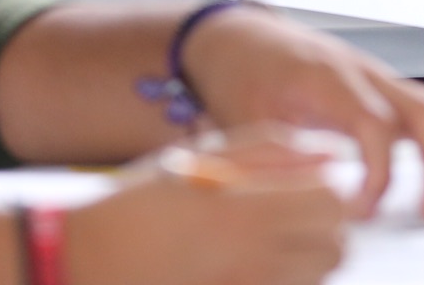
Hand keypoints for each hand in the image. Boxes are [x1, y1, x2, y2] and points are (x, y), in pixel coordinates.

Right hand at [65, 133, 345, 284]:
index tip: (313, 185)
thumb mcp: (199, 160)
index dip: (331, 191)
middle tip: (295, 216)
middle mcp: (253, 259)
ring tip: (269, 242)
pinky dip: (283, 279)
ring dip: (308, 259)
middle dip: (326, 229)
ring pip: (316, 277)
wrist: (87, 262)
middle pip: (336, 248)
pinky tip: (249, 265)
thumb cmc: (137, 205)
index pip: (332, 203)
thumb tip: (328, 153)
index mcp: (243, 211)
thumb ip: (269, 151)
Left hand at [178, 7, 423, 220]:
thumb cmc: (244, 74)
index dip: (380, 172)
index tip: (364, 209)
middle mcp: (364, 75)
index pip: (375, 123)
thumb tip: (308, 203)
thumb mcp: (245, 118)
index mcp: (327, 79)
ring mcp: (381, 80)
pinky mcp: (386, 91)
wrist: (242, 38)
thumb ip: (277, 159)